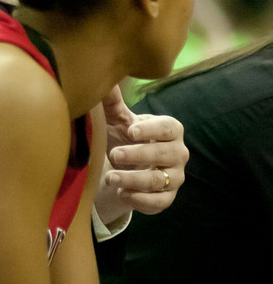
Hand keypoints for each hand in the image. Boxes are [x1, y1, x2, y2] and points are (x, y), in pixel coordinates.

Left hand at [101, 86, 187, 214]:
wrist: (125, 167)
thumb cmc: (124, 136)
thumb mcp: (117, 119)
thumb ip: (112, 102)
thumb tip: (105, 81)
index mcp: (169, 131)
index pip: (169, 128)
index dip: (151, 129)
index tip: (130, 130)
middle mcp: (178, 153)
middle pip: (165, 154)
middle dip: (139, 154)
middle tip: (114, 154)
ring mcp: (175, 177)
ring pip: (159, 180)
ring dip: (133, 179)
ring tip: (109, 177)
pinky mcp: (166, 198)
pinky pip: (158, 202)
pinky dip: (139, 200)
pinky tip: (122, 193)